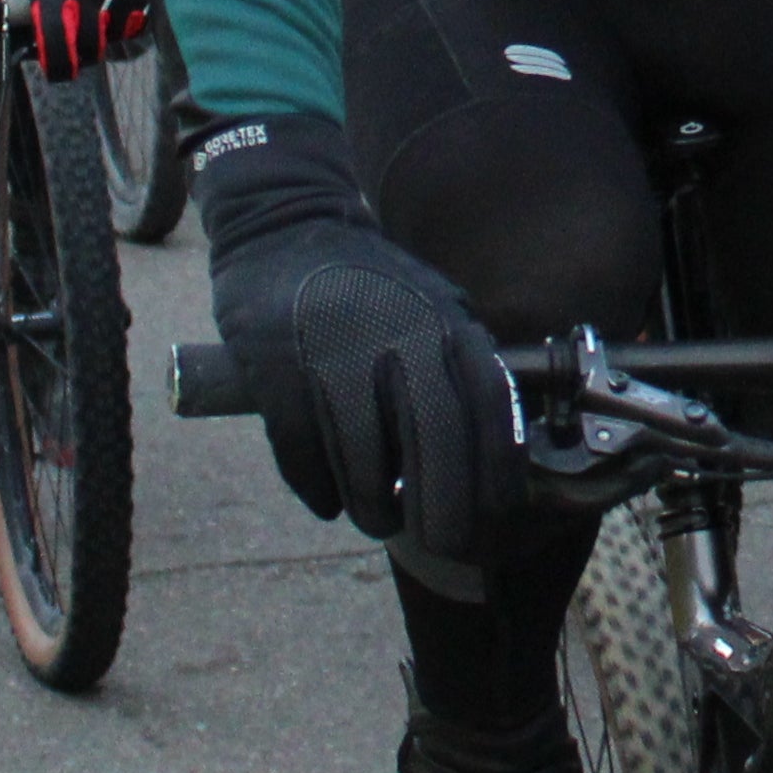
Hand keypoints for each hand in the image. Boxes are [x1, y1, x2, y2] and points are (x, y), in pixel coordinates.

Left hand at [26, 0, 156, 77]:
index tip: (59, 72)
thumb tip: (39, 46)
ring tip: (98, 23)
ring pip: (113, 40)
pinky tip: (117, 12)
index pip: (56, 41)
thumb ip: (44, 9)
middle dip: (83, 54)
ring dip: (105, 39)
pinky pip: (134, 27)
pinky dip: (125, 27)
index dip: (57, 65)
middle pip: (88, 48)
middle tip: (78, 50)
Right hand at [195, 118, 528, 561]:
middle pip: (435, 445)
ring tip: (378, 519)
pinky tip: (328, 499)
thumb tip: (490, 463)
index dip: (494, 483)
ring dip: (375, 507)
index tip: (492, 526)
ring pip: (364, 461)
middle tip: (441, 545)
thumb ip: (460, 373)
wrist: (284, 227)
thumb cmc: (370, 286)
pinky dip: (318, 486)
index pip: (489, 417)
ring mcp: (336, 350)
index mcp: (448, 326)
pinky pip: (303, 452)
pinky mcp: (277, 367)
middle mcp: (401, 336)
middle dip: (443, 512)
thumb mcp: (435, 312)